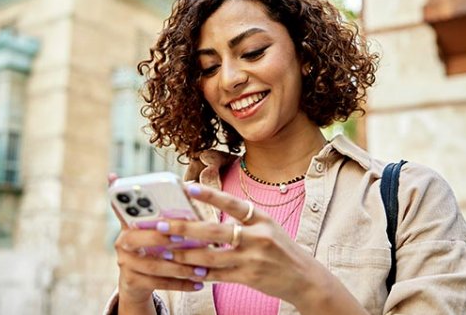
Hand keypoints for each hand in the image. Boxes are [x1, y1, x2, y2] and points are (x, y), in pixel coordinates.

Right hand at [108, 173, 206, 307]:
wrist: (136, 282)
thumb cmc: (154, 247)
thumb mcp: (156, 229)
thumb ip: (169, 212)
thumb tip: (191, 186)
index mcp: (128, 223)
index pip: (124, 208)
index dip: (131, 204)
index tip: (149, 202)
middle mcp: (122, 242)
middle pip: (137, 238)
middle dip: (161, 238)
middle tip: (182, 238)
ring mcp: (125, 263)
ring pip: (153, 265)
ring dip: (180, 267)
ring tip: (202, 269)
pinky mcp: (131, 282)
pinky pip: (158, 283)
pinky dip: (181, 284)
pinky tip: (198, 284)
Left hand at [153, 183, 327, 307]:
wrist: (305, 278)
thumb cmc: (281, 249)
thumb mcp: (268, 227)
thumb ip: (243, 220)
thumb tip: (209, 215)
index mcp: (262, 219)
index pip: (233, 203)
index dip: (210, 196)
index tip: (188, 188)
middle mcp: (258, 237)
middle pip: (215, 231)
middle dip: (184, 228)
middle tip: (160, 225)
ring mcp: (253, 258)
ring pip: (211, 256)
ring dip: (185, 253)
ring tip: (164, 250)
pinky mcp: (248, 277)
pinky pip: (217, 275)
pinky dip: (199, 273)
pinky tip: (183, 269)